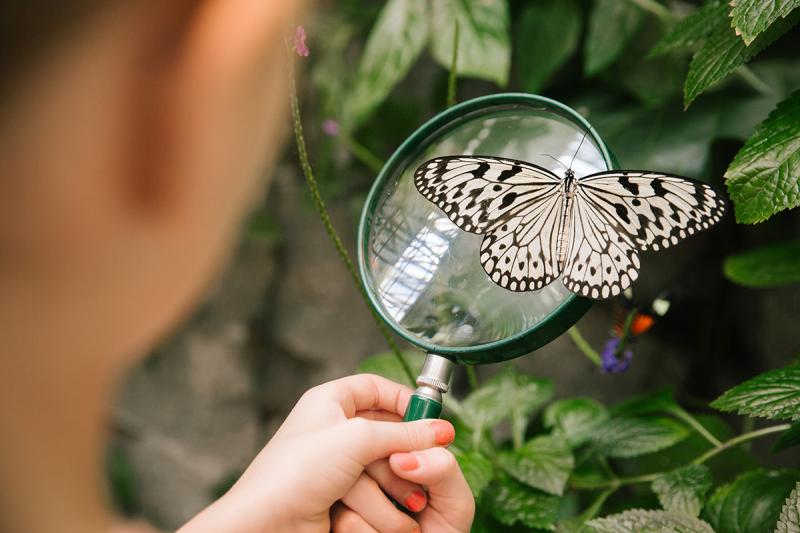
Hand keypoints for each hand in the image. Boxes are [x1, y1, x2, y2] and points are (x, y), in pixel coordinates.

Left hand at [178, 374, 473, 532]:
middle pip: (384, 428)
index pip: (374, 387)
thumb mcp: (356, 440)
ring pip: (383, 462)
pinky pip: (374, 490)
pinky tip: (390, 507)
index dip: (403, 399)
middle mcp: (332, 429)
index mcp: (328, 401)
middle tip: (423, 459)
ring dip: (395, 479)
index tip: (429, 416)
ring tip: (405, 493)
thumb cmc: (294, 473)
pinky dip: (383, 499)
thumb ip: (402, 432)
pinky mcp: (340, 494)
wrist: (266, 526)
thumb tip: (440, 430)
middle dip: (403, 447)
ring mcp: (335, 464)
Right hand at [331, 446, 473, 532]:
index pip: (385, 430)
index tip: (407, 460)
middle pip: (363, 453)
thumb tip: (401, 457)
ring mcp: (348, 497)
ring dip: (387, 517)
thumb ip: (442, 468)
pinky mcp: (334, 522)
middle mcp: (369, 472)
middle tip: (418, 504)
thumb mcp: (456, 500)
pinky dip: (372, 532)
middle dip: (395, 484)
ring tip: (406, 529)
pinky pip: (345, 518)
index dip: (393, 440)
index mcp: (399, 457)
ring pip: (351, 487)